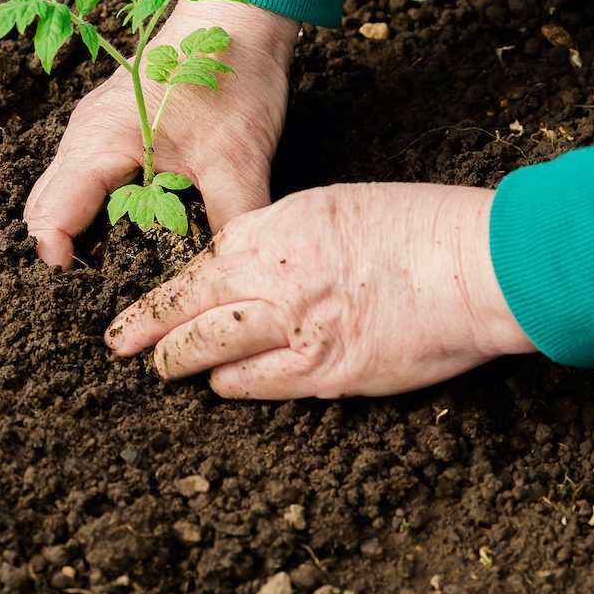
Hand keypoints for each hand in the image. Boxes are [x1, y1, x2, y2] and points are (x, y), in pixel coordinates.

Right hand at [23, 0, 299, 268]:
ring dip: (75, 228)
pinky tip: (127, 229)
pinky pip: (80, 175)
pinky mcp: (109, 125)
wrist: (238, 10)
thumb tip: (228, 274)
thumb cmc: (230, 74)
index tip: (84, 294)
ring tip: (109, 268)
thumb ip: (231, 223)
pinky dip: (90, 206)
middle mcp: (83, 135)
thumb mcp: (239, 160)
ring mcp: (91, 127)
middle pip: (43, 207)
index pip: (51, 217)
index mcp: (99, 143)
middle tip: (96, 289)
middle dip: (60, 249)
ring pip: (59, 191)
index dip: (58, 259)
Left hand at [104, 183, 537, 398]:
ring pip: (209, 349)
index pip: (196, 266)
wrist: (474, 265)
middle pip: (185, 309)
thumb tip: (243, 261)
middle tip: (119, 345)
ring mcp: (293, 328)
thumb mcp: (330, 207)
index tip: (136, 303)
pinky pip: (257, 383)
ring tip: (162, 369)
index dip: (161, 290)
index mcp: (270, 231)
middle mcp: (270, 278)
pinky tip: (222, 386)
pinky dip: (233, 386)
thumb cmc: (414, 227)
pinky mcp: (322, 370)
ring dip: (180, 361)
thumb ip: (278, 235)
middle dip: (145, 330)